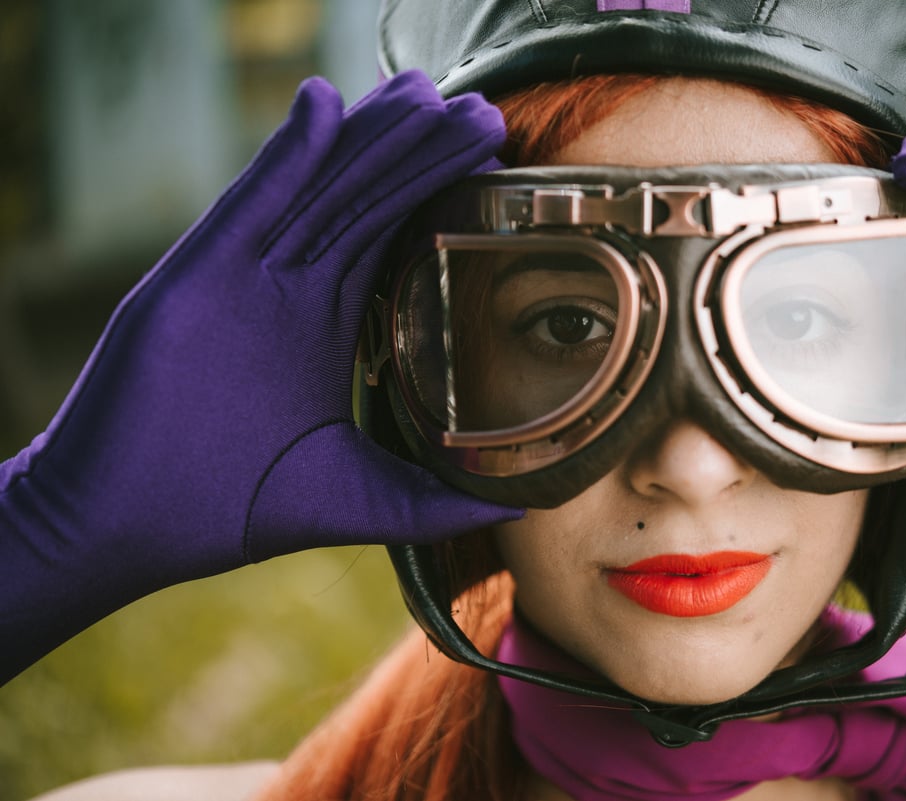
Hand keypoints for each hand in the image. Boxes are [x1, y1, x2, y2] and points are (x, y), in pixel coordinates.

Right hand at [0, 71, 516, 681]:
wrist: (126, 525)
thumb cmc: (228, 510)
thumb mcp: (359, 499)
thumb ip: (433, 501)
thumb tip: (519, 510)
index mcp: (321, 328)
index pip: (389, 243)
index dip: (435, 199)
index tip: (490, 166)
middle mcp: (286, 293)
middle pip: (363, 204)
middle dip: (419, 156)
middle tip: (480, 112)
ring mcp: (242, 279)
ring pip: (318, 193)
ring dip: (370, 141)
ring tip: (424, 94)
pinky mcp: (199, 278)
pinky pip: (250, 205)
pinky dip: (286, 156)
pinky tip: (325, 107)